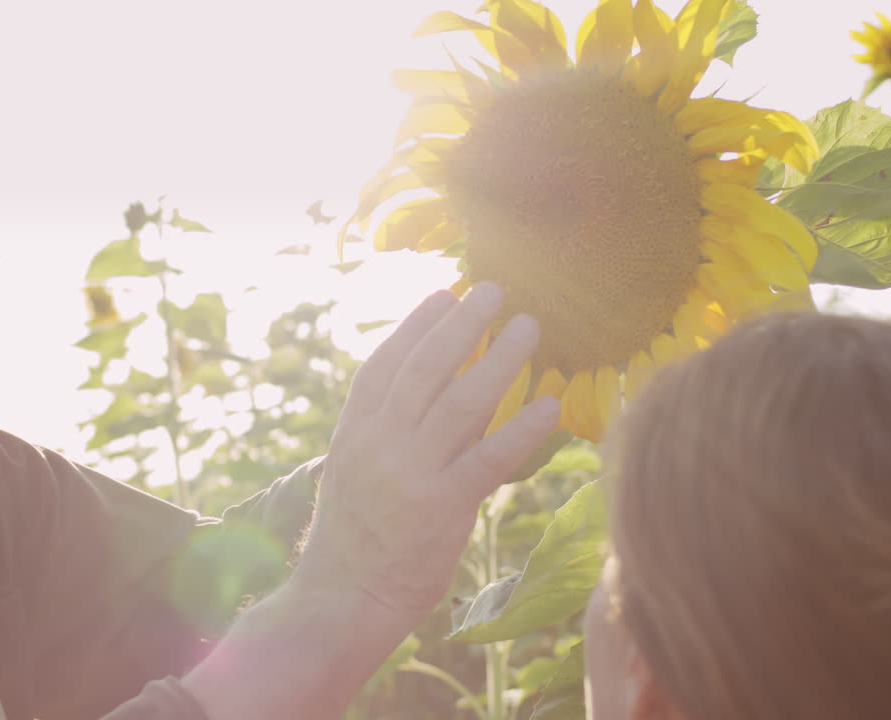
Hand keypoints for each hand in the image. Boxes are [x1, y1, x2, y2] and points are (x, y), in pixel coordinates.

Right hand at [296, 283, 559, 620]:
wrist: (340, 600)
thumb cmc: (351, 539)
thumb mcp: (350, 473)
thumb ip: (381, 433)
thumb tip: (424, 396)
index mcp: (354, 432)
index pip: (385, 365)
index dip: (415, 326)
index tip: (443, 294)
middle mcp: (379, 444)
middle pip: (425, 370)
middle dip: (461, 325)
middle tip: (493, 290)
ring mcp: (409, 475)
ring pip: (460, 403)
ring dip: (498, 360)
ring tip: (528, 327)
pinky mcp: (440, 509)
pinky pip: (487, 460)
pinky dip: (521, 429)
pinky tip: (550, 404)